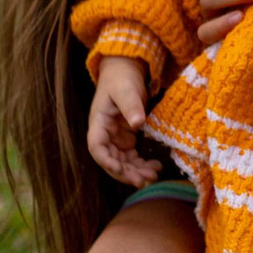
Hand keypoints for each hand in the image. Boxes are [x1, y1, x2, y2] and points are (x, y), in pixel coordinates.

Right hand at [86, 56, 162, 185]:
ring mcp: (115, 138)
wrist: (125, 71)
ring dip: (135, 172)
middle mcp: (105, 134)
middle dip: (125, 173)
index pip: (97, 147)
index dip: (106, 161)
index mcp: (99, 123)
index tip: (121, 170)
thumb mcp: (126, 89)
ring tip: (153, 176)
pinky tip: (155, 166)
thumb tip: (138, 123)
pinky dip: (141, 164)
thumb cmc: (122, 78)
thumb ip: (131, 106)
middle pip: (110, 160)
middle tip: (144, 181)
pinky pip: (131, 157)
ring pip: (122, 162)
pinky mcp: (126, 138)